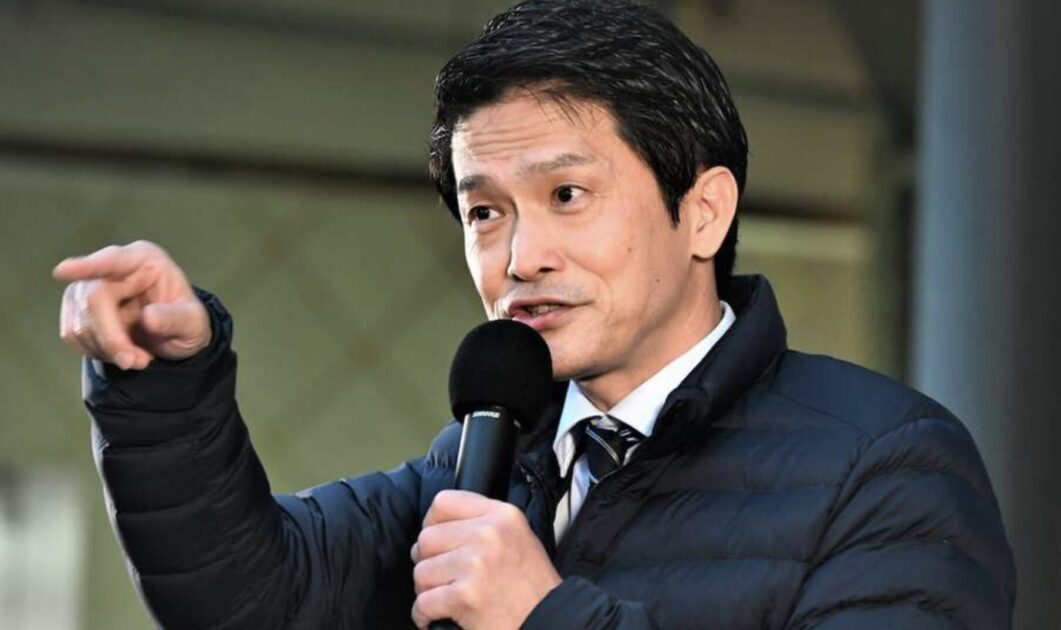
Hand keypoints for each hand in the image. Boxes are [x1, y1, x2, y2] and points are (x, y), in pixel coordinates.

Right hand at [52, 240, 210, 369]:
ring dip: (108, 350)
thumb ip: (176, 319)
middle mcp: (114, 269)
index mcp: (145, 260)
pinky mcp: (77, 309)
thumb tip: (149, 318)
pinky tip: (122, 352)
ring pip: (80, 323)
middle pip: (93, 300)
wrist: (175, 337)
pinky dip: (97, 351)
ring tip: (138, 358)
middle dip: (111, 337)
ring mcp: (90, 287)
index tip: (63, 272)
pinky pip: (74, 335)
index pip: (113, 260)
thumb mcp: (195, 324)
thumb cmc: (187, 322)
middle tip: (135, 363)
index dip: (88, 266)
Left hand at [410, 490, 560, 628]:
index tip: (437, 542)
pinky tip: (436, 617)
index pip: (444, 502)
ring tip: (446, 598)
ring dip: (427, 590)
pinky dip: (424, 615)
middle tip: (442, 578)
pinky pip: (423, 602)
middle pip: (427, 538)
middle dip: (428, 562)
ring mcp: (476, 564)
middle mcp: (490, 534)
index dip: (432, 524)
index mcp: (503, 515)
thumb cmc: (532, 588)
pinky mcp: (465, 596)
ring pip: (421, 571)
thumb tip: (437, 526)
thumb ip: (483, 524)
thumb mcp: (518, 538)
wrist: (549, 623)